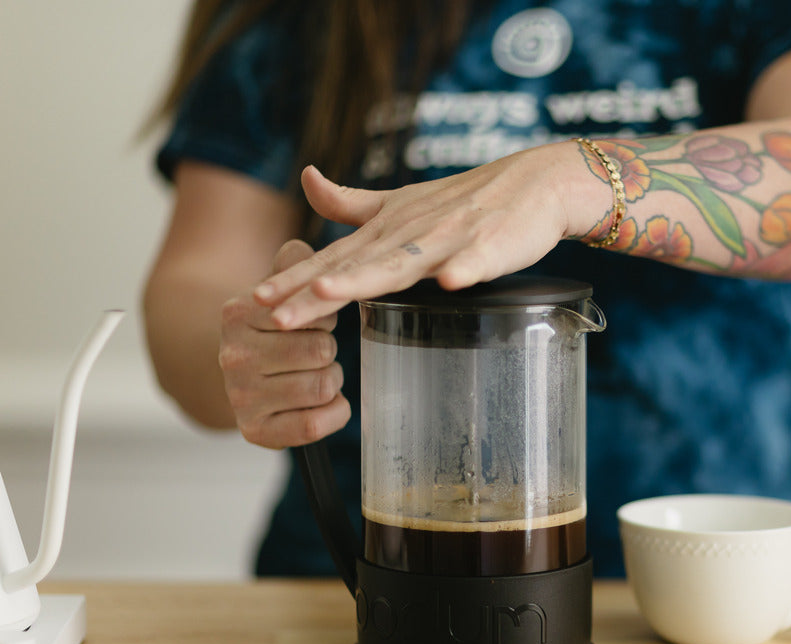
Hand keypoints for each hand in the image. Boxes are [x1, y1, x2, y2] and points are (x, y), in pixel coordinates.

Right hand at [219, 240, 350, 447]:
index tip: (314, 322)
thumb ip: (292, 263)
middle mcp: (234, 358)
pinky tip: (323, 403)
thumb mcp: (276, 290)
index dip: (325, 319)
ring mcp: (242, 398)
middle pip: (322, 351)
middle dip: (329, 351)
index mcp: (238, 314)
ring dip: (331, 381)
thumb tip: (300, 250)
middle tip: (314, 353)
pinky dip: (334, 413)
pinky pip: (316, 425)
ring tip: (313, 374)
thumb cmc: (270, 328)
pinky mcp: (254, 432)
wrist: (239, 374)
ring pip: (323, 386)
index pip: (312, 313)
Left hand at [253, 142, 590, 329]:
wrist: (533, 184)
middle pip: (355, 267)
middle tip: (273, 315)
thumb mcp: (401, 201)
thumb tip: (306, 180)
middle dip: (313, 292)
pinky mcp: (490, 247)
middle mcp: (409, 234)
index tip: (256, 300)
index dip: (295, 279)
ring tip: (332, 294)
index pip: (333, 259)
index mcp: (386, 230)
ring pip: (404, 263)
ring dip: (368, 277)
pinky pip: (476, 261)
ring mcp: (449, 239)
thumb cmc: (468, 199)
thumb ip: (352, 201)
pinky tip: (451, 283)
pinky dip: (464, 269)